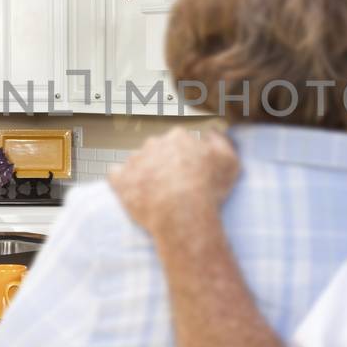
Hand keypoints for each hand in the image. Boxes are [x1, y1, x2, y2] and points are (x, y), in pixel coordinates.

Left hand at [109, 128, 239, 242]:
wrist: (182, 214)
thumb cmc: (209, 190)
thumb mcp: (229, 161)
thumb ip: (221, 141)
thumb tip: (211, 132)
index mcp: (178, 137)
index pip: (180, 142)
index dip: (186, 158)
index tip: (190, 173)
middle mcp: (154, 143)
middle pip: (157, 150)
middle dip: (163, 163)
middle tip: (173, 185)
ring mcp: (134, 161)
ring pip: (138, 162)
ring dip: (144, 173)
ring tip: (155, 194)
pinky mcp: (120, 180)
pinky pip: (116, 176)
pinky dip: (122, 182)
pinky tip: (132, 192)